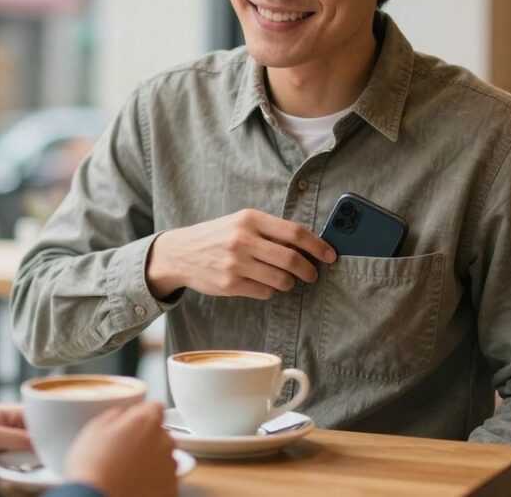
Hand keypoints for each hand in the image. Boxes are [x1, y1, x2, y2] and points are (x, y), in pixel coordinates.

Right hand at [65, 401, 176, 496]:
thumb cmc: (92, 467)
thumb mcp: (94, 428)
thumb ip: (116, 414)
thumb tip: (123, 414)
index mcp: (146, 421)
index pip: (155, 407)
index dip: (141, 414)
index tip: (132, 423)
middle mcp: (164, 441)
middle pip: (160, 433)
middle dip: (146, 439)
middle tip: (124, 451)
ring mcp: (169, 467)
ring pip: (164, 456)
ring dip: (151, 460)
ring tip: (127, 472)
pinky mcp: (171, 488)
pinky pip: (165, 479)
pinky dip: (154, 481)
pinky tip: (135, 485)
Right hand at [145, 209, 336, 299]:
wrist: (179, 253)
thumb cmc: (218, 236)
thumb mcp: (240, 223)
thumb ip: (270, 231)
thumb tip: (308, 245)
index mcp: (250, 219)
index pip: (294, 232)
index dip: (318, 246)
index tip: (330, 255)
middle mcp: (243, 239)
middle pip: (292, 259)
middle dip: (310, 270)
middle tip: (312, 274)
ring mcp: (235, 263)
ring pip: (281, 280)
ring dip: (290, 283)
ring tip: (284, 279)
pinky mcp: (229, 284)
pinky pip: (265, 292)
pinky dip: (270, 290)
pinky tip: (261, 283)